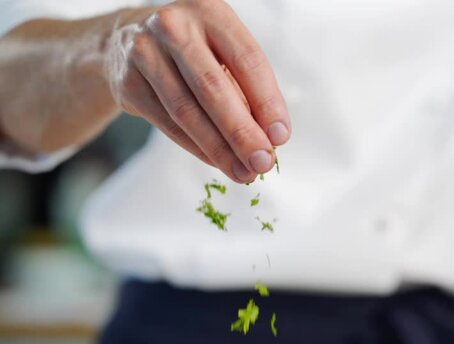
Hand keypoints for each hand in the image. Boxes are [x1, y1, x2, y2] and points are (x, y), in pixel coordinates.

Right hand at [104, 0, 290, 182]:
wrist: (128, 40)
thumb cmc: (194, 49)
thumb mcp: (223, 52)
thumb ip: (247, 89)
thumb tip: (270, 138)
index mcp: (210, 11)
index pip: (247, 60)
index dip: (267, 102)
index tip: (281, 136)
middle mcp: (174, 26)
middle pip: (213, 88)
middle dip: (242, 132)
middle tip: (263, 162)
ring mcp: (144, 52)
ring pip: (187, 111)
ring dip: (220, 149)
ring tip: (244, 172)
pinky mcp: (128, 82)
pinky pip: (168, 125)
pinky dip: (197, 148)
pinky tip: (218, 162)